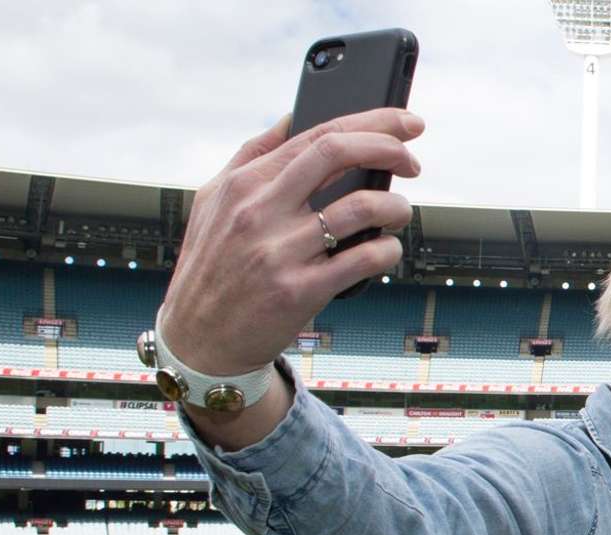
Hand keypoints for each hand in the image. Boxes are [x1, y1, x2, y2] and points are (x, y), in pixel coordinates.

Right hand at [162, 108, 423, 375]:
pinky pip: (365, 258)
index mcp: (244, 184)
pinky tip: (387, 249)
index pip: (317, 135)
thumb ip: (251, 156)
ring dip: (396, 206)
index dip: (371, 122)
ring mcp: (281, 251)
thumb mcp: (213, 202)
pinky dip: (389, 249)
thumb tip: (292, 118)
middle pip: (339, 154)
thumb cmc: (212, 267)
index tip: (404, 123)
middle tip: (412, 162)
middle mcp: (260, 211)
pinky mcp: (300, 291)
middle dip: (390, 149)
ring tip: (398, 212)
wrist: (197, 339)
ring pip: (362, 207)